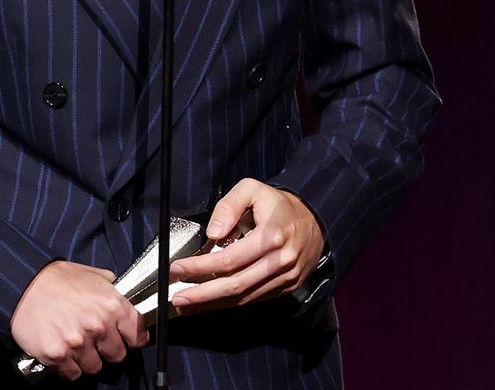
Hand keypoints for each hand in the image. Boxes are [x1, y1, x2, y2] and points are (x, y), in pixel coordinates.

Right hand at [10, 260, 147, 379]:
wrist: (23, 284)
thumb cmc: (55, 278)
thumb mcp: (89, 274)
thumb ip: (108, 285)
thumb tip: (118, 288)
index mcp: (111, 305)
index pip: (138, 333)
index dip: (134, 337)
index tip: (129, 339)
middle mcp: (99, 326)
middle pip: (117, 355)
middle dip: (108, 349)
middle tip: (96, 340)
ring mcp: (78, 343)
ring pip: (94, 367)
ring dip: (87, 358)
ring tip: (75, 343)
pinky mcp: (58, 355)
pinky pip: (73, 373)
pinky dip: (68, 366)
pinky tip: (62, 350)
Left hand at [168, 178, 324, 312]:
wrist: (317, 218)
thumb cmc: (279, 204)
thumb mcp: (252, 189)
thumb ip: (229, 205)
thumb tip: (212, 233)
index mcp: (271, 237)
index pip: (228, 260)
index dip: (200, 267)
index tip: (177, 269)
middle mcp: (280, 261)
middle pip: (235, 285)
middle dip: (203, 295)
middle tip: (178, 298)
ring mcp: (285, 278)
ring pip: (244, 297)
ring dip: (213, 304)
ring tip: (188, 305)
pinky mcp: (287, 287)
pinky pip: (255, 299)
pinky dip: (231, 303)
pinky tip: (212, 302)